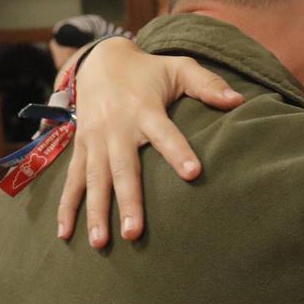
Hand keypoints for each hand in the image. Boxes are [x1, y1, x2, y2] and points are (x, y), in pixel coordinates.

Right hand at [55, 37, 243, 247]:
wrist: (99, 60)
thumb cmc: (148, 70)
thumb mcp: (179, 68)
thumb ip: (208, 84)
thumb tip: (239, 101)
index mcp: (145, 109)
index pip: (165, 133)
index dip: (179, 152)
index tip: (194, 174)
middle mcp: (118, 128)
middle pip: (124, 169)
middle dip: (128, 201)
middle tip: (134, 233)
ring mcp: (96, 140)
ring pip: (95, 180)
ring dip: (96, 212)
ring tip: (100, 243)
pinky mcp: (81, 148)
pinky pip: (72, 180)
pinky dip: (66, 207)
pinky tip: (64, 235)